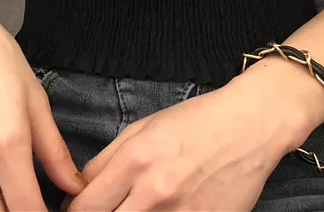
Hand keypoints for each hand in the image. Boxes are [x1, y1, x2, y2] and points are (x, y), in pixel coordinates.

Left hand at [68, 69, 302, 211]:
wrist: (249, 125)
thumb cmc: (196, 121)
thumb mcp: (143, 128)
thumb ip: (107, 159)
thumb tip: (80, 189)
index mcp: (135, 160)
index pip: (85, 206)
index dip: (73, 211)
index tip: (75, 210)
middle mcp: (155, 192)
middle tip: (105, 209)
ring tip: (137, 207)